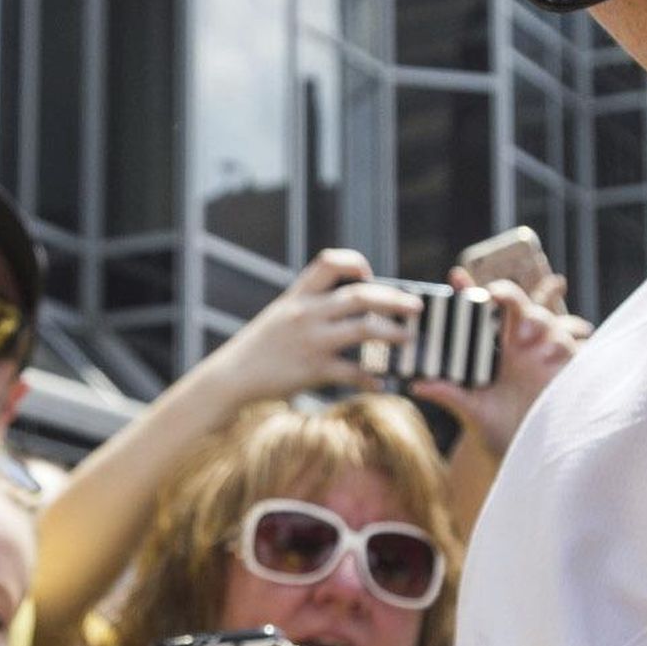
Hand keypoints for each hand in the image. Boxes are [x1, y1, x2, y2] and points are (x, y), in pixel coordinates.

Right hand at [197, 249, 420, 404]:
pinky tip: (381, 383)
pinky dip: (370, 378)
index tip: (370, 275)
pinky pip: (352, 372)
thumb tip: (347, 307)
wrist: (230, 378)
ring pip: (364, 329)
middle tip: (416, 306)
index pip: (329, 262)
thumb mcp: (279, 317)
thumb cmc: (259, 349)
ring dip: (393, 333)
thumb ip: (310, 308)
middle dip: (394, 299)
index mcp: (298, 296)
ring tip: (410, 338)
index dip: (355, 263)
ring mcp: (310, 341)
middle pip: (359, 295)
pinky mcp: (313, 370)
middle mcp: (306, 313)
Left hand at [413, 271, 585, 458]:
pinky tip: (545, 355)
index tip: (455, 275)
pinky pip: (569, 346)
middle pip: (517, 306)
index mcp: (492, 350)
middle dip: (508, 295)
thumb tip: (417, 384)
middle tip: (494, 297)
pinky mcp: (565, 370)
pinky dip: (559, 345)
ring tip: (521, 334)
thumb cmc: (496, 430)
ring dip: (534, 319)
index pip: (480, 313)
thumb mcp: (471, 411)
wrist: (525, 454)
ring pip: (544, 321)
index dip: (469, 290)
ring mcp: (543, 355)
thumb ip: (449, 394)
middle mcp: (518, 347)